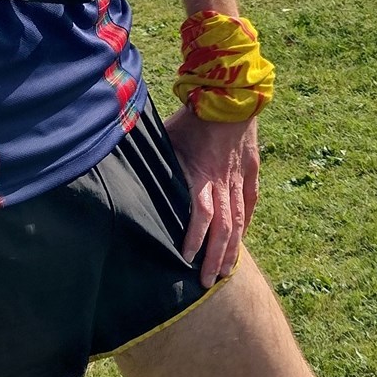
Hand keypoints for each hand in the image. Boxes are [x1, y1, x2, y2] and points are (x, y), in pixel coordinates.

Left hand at [164, 108, 259, 287]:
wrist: (230, 93)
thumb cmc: (193, 113)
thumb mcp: (168, 136)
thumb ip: (155, 160)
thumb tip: (126, 169)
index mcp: (202, 175)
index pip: (202, 215)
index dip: (195, 238)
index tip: (186, 259)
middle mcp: (223, 182)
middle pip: (224, 228)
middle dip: (216, 257)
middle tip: (208, 283)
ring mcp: (239, 177)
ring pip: (239, 221)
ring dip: (232, 248)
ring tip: (226, 272)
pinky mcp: (250, 169)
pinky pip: (250, 202)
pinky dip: (246, 222)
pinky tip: (242, 240)